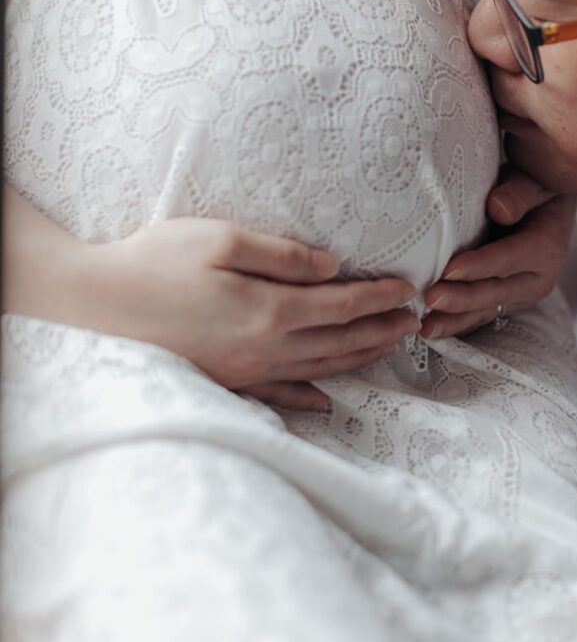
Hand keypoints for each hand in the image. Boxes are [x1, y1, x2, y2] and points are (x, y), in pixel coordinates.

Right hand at [92, 218, 418, 410]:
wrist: (96, 307)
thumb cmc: (155, 261)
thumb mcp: (220, 240)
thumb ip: (282, 256)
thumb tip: (332, 268)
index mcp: (269, 310)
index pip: (342, 307)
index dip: (379, 299)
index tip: (409, 290)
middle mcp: (264, 348)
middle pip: (339, 343)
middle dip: (381, 331)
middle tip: (416, 322)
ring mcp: (244, 372)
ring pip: (318, 370)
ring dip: (358, 359)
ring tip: (389, 347)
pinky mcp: (224, 382)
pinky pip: (278, 396)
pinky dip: (308, 398)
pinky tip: (326, 401)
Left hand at [420, 168, 574, 338]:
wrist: (547, 202)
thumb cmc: (535, 184)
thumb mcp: (534, 179)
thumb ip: (518, 191)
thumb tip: (497, 207)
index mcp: (548, 246)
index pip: (509, 258)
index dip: (480, 266)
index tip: (449, 270)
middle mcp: (538, 277)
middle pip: (496, 291)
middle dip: (462, 298)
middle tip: (430, 299)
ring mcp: (521, 294)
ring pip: (486, 310)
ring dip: (455, 320)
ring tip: (425, 328)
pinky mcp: (505, 300)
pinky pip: (480, 315)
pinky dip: (456, 323)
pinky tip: (431, 330)